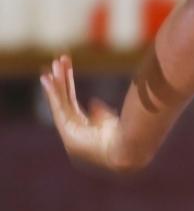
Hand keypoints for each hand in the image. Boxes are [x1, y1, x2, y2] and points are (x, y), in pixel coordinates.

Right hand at [40, 55, 129, 171]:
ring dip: (57, 82)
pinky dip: (53, 93)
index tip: (65, 69)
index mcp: (85, 129)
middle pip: (65, 100)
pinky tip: (47, 79)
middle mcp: (76, 131)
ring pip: (62, 102)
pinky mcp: (69, 133)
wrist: (128, 149)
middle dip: (62, 80)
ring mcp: (71, 133)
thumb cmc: (127, 136)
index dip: (67, 86)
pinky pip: (59, 108)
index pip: (71, 104)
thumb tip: (92, 102)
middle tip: (59, 61)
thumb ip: (101, 112)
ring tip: (55, 63)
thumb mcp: (112, 120)